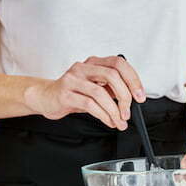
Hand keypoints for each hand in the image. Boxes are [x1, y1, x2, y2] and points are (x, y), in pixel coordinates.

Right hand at [23, 56, 145, 130]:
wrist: (46, 97)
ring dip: (114, 111)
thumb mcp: (96, 88)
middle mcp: (83, 67)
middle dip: (125, 97)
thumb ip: (112, 89)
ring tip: (119, 122)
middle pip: (112, 76)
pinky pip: (89, 104)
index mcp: (94, 63)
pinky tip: (108, 121)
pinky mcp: (65, 93)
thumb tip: (133, 100)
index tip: (140, 96)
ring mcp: (73, 79)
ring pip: (101, 93)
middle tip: (128, 112)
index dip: (133, 79)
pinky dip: (103, 115)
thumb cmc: (73, 93)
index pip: (119, 63)